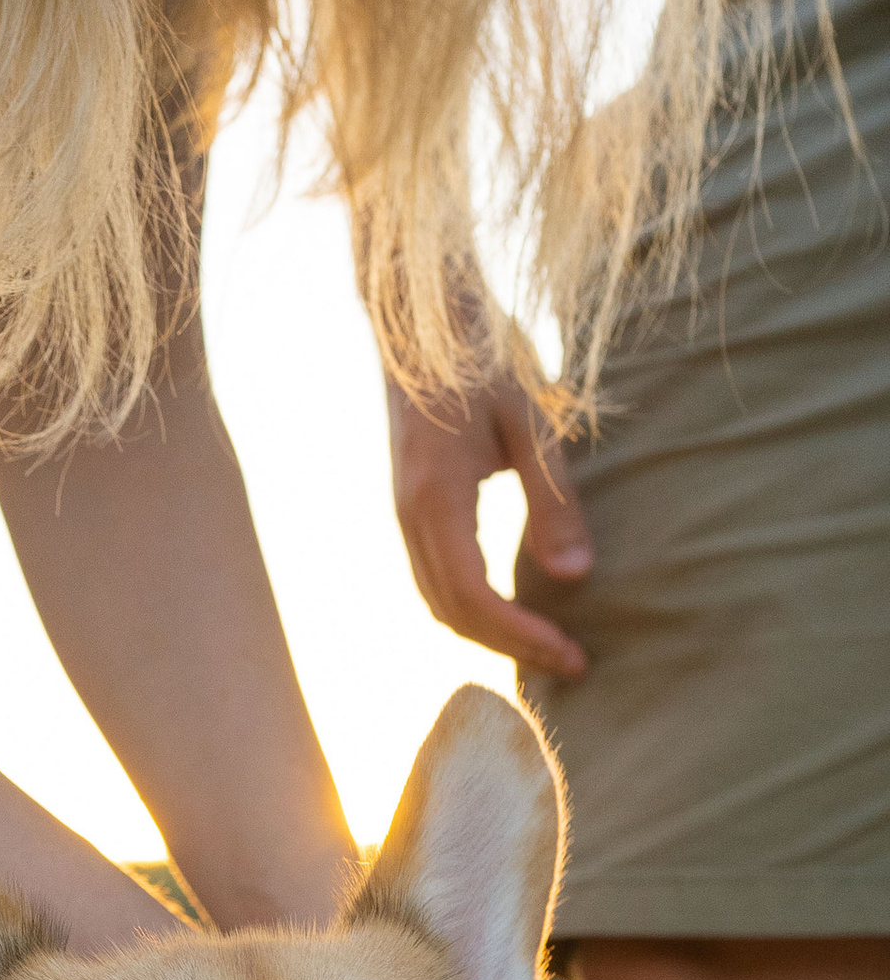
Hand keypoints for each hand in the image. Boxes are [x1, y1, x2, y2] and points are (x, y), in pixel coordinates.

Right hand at [384, 375, 591, 682]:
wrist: (421, 318)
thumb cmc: (481, 357)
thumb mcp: (531, 422)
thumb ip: (553, 500)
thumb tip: (576, 574)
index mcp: (437, 499)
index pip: (473, 596)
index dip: (522, 635)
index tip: (572, 653)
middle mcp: (411, 517)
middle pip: (451, 612)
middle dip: (509, 646)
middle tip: (571, 661)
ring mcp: (404, 514)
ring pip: (437, 601)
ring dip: (488, 632)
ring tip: (546, 641)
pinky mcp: (412, 508)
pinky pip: (435, 577)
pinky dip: (472, 607)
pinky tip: (514, 603)